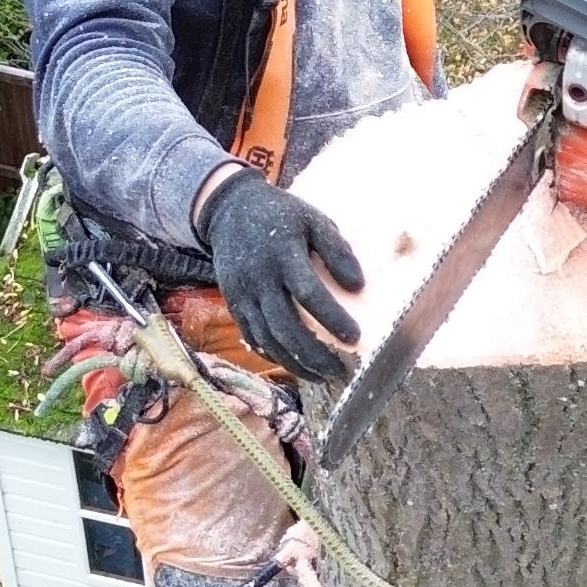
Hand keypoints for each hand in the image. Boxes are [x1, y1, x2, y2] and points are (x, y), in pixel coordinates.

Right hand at [201, 168, 364, 377]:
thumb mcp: (313, 220)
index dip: (331, 317)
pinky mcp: (234, 304)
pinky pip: (253, 337)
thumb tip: (358, 285)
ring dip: (295, 363)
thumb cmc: (280, 216)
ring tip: (322, 376)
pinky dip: (274, 355)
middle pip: (285, 326)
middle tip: (340, 371)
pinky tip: (296, 365)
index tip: (355, 337)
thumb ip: (336, 249)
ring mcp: (243, 294)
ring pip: (268, 339)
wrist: (228, 210)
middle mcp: (259, 278)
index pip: (307, 292)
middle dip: (313, 354)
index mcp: (282, 254)